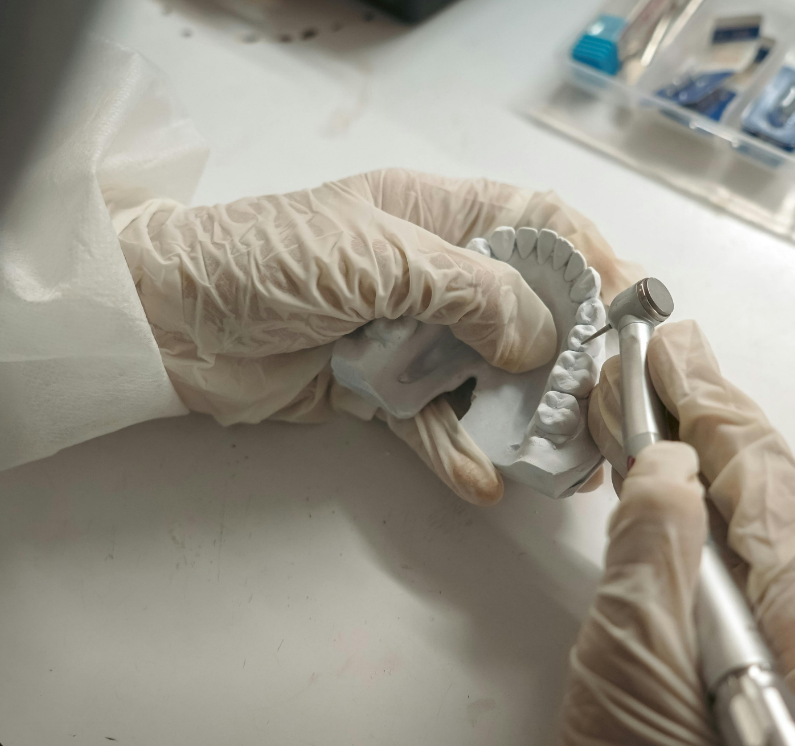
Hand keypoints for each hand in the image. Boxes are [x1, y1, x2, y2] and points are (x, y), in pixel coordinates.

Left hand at [110, 169, 639, 504]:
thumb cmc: (266, 259)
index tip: (628, 309)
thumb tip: (543, 336)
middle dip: (565, 360)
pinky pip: (429, 423)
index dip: (587, 262)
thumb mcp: (380, 256)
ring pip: (482, 378)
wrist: (166, 321)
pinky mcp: (374, 390)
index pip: (536, 226)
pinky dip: (454, 452)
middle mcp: (430, 274)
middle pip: (522, 313)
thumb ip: (471, 291)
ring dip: (518, 418)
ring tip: (555, 461)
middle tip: (598, 406)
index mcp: (437, 215)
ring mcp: (404, 335)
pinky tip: (479, 481)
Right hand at [561, 320, 794, 745]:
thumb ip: (654, 546)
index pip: (766, 478)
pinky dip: (701, 516)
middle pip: (773, 492)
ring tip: (652, 409)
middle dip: (709, 419)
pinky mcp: (781, 663)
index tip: (672, 347)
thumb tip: (665, 462)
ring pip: (759, 523)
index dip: (712, 403)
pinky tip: (668, 490)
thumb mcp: (635, 659)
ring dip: (700, 462)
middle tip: (661, 357)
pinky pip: (747, 562)